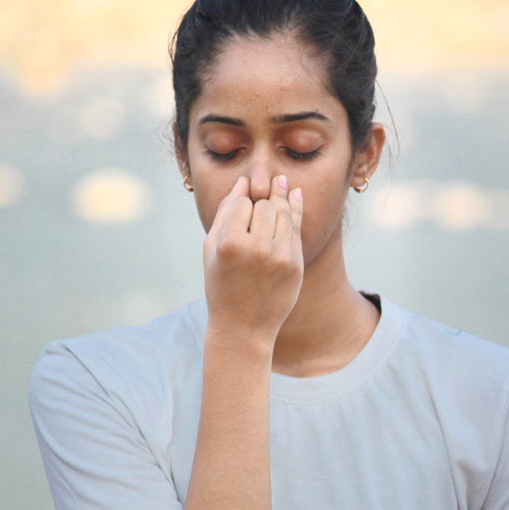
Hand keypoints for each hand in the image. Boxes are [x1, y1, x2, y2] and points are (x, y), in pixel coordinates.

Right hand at [203, 175, 303, 344]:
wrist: (243, 327)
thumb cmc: (221, 285)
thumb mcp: (211, 250)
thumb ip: (225, 212)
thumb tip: (243, 182)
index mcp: (230, 244)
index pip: (241, 203)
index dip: (240, 204)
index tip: (239, 210)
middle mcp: (257, 249)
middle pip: (265, 205)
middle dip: (260, 204)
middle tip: (255, 210)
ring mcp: (280, 258)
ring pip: (284, 213)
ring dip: (279, 203)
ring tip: (278, 187)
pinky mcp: (296, 265)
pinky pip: (297, 229)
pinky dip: (295, 212)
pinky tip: (294, 195)